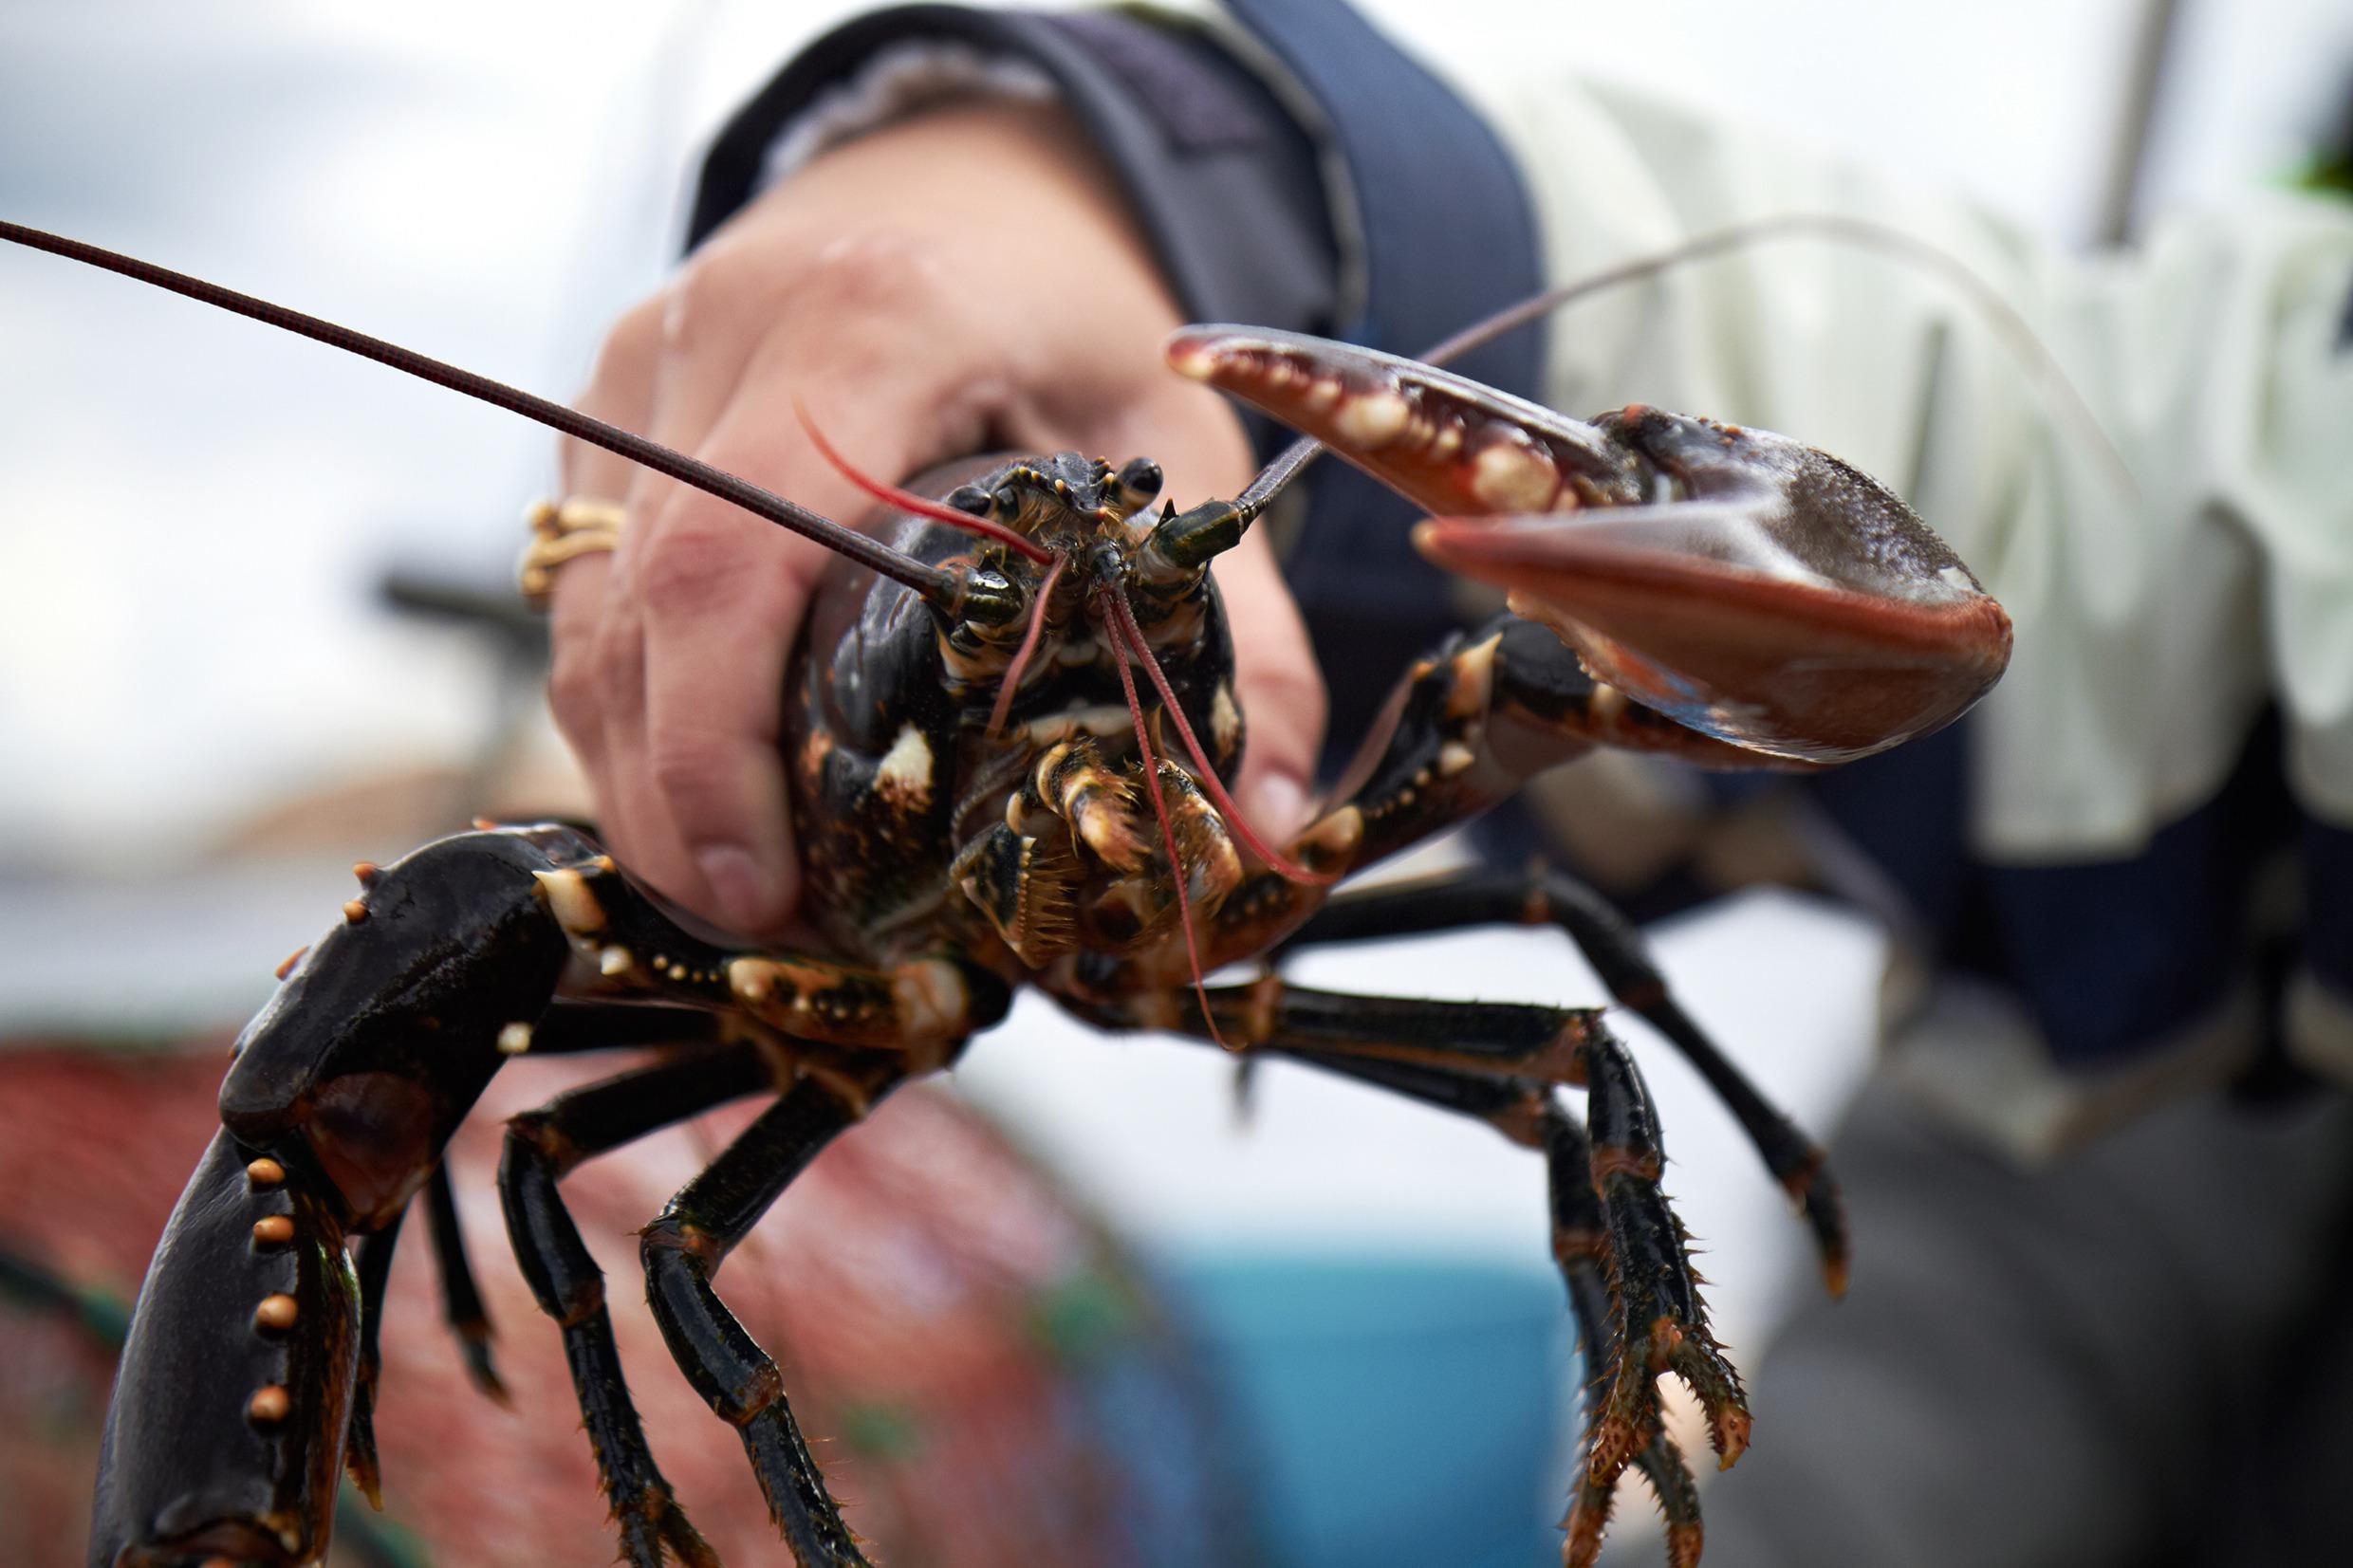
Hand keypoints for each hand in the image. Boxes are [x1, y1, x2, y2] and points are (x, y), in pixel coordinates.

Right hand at [550, 101, 1325, 935]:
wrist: (968, 170)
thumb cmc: (1075, 314)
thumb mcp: (1177, 450)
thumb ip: (1243, 632)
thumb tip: (1272, 823)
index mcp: (870, 324)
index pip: (731, 563)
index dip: (714, 749)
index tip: (766, 888)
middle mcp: (721, 333)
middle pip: (631, 611)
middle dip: (671, 801)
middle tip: (761, 927)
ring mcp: (642, 365)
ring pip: (584, 609)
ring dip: (636, 767)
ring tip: (738, 885)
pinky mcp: (610, 406)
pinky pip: (585, 581)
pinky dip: (626, 700)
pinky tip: (699, 788)